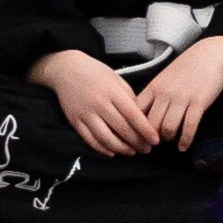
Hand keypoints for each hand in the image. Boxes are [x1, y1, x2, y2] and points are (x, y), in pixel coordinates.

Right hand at [28, 50, 158, 157]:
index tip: (155, 140)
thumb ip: (129, 97)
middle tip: (147, 149)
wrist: (66, 70)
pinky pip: (90, 140)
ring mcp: (85, 114)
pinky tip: (113, 152)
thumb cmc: (96, 73)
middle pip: (121, 129)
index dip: (145, 130)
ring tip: (132, 152)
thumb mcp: (116, 79)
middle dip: (137, 142)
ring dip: (121, 149)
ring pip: (106, 138)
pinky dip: (103, 149)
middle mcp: (99, 104)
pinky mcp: (75, 122)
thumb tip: (142, 118)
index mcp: (112, 92)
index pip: (133, 115)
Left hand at [140, 35, 222, 152]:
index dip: (136, 127)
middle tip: (155, 144)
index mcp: (154, 87)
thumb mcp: (165, 77)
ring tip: (171, 141)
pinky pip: (189, 127)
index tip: (139, 136)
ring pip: (168, 128)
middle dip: (152, 137)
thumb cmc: (187, 67)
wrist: (209, 55)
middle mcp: (165, 94)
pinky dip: (185, 140)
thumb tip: (144, 114)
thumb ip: (154, 94)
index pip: (137, 112)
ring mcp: (181, 98)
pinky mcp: (198, 103)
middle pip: (151, 124)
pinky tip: (184, 146)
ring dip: (168, 139)